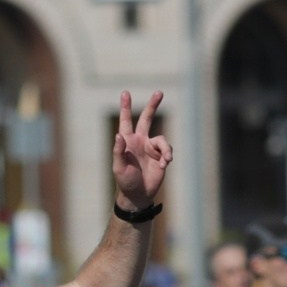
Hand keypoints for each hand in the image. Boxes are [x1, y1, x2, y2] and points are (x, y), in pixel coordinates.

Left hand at [111, 91, 171, 209]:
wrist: (139, 194)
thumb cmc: (125, 181)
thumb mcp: (119, 168)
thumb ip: (118, 151)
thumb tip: (118, 135)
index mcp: (127, 142)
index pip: (126, 121)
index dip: (126, 108)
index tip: (125, 93)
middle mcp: (139, 141)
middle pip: (147, 119)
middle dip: (153, 105)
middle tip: (159, 92)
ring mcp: (151, 148)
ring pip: (162, 140)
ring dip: (165, 149)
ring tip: (165, 161)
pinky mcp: (161, 156)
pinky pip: (168, 150)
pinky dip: (167, 156)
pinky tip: (164, 165)